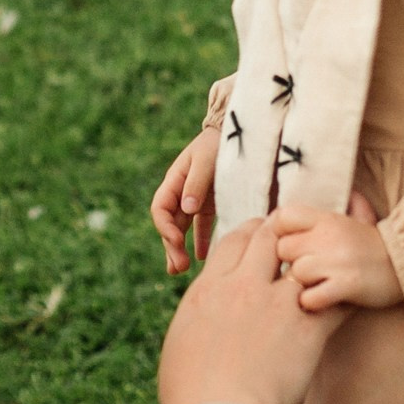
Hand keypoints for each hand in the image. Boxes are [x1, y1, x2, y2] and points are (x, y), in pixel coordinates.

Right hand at [151, 128, 220, 275]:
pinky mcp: (213, 205)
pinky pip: (203, 227)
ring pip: (182, 230)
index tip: (176, 243)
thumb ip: (197, 183)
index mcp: (175, 180)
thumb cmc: (221, 142)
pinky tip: (203, 257)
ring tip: (180, 270)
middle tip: (178, 267)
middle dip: (171, 247)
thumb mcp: (207, 159)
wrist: (243, 133)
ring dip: (180, 249)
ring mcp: (196, 200)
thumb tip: (186, 209)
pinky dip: (202, 242)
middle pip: (170, 224)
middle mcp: (182, 193)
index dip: (165, 228)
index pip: (160, 209)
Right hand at [156, 217, 340, 403]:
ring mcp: (278, 305)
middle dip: (283, 235)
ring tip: (325, 264)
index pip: (233, 241)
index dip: (249, 234)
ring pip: (305, 262)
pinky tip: (351, 297)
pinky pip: (336, 300)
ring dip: (315, 262)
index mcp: (208, 289)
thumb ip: (195, 319)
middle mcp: (243, 287)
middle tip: (295, 241)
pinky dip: (344, 296)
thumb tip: (199, 318)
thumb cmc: (189, 394)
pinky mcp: (308, 330)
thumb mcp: (179, 345)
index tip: (258, 237)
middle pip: (269, 239)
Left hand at [273, 206, 402, 313]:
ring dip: (302, 284)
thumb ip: (349, 204)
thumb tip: (348, 192)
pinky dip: (312, 302)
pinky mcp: (346, 286)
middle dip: (291, 261)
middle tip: (305, 269)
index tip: (292, 244)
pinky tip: (322, 300)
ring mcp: (337, 261)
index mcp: (328, 218)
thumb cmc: (377, 246)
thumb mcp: (361, 219)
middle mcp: (329, 236)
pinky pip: (310, 297)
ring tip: (316, 285)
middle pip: (284, 248)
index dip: (281, 232)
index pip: (283, 216)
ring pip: (295, 274)